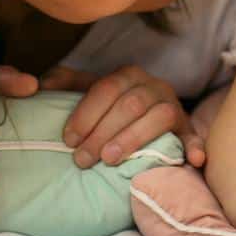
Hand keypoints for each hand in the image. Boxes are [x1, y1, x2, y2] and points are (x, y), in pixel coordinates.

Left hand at [47, 65, 205, 168]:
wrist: (147, 115)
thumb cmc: (111, 109)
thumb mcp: (89, 93)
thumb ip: (67, 86)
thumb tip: (41, 85)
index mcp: (129, 75)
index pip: (107, 88)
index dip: (87, 114)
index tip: (68, 139)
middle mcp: (154, 86)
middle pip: (131, 104)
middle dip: (103, 132)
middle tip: (81, 159)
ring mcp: (174, 107)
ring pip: (159, 117)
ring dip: (133, 139)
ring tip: (109, 160)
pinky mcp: (187, 129)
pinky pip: (193, 135)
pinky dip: (194, 146)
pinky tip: (192, 160)